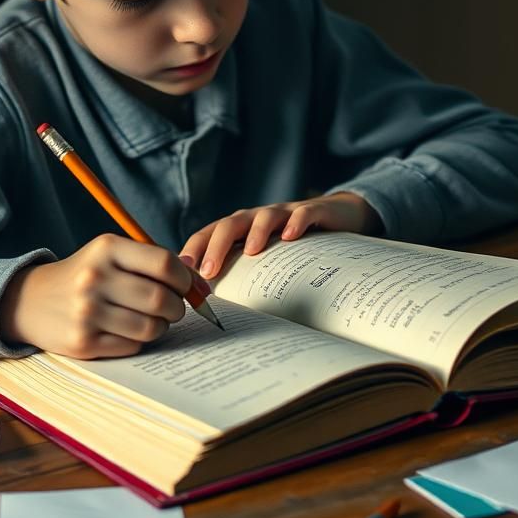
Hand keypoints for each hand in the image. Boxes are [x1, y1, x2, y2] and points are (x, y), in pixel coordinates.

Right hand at [0, 234, 207, 358]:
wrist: (29, 300)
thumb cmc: (84, 274)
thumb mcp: (111, 254)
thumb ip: (152, 263)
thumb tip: (200, 284)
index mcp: (107, 248)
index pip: (164, 264)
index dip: (186, 279)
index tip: (189, 288)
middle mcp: (95, 278)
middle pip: (162, 299)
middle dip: (177, 308)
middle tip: (173, 308)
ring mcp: (87, 312)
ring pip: (151, 327)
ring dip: (160, 327)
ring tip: (151, 320)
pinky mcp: (83, 342)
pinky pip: (132, 346)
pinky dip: (138, 341)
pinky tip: (127, 331)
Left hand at [180, 192, 381, 280]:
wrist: (337, 216)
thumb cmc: (293, 243)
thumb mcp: (265, 257)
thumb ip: (242, 273)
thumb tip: (213, 306)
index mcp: (241, 228)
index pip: (210, 233)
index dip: (194, 249)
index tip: (180, 272)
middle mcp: (258, 218)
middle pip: (231, 225)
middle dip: (216, 247)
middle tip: (207, 271)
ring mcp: (285, 212)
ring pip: (264, 216)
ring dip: (256, 232)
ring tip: (251, 252)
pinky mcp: (313, 211)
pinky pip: (304, 213)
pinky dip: (296, 222)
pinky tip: (291, 236)